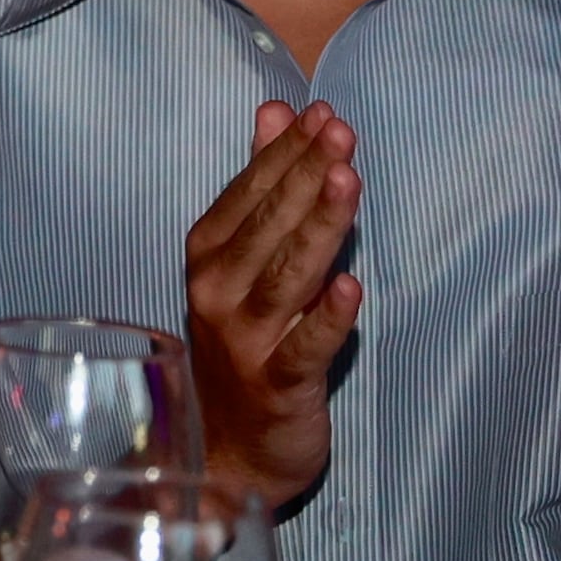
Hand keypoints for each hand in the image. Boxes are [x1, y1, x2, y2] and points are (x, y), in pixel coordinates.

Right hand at [182, 101, 361, 506]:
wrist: (230, 450)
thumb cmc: (244, 341)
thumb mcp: (244, 259)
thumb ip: (260, 184)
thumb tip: (276, 110)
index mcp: (208, 258)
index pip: (248, 193)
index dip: (285, 153)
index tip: (322, 113)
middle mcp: (218, 295)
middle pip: (268, 227)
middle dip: (306, 177)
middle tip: (341, 133)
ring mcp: (246, 342)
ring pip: (288, 277)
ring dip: (319, 228)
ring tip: (347, 182)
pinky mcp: (279, 386)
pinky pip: (306, 348)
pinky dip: (328, 319)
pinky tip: (351, 289)